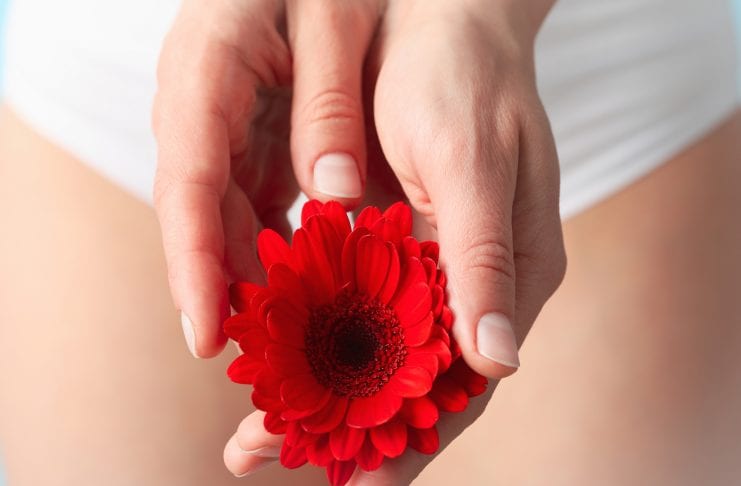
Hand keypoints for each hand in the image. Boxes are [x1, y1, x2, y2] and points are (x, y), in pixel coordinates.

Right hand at [153, 0, 380, 356]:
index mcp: (207, 68)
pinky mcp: (248, 137)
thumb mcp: (334, 17)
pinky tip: (307, 285)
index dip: (193, 262)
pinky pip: (251, 203)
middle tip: (259, 358)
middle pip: (200, 211)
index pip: (189, 180)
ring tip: (289, 338)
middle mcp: (200, 105)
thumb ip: (329, 100)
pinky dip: (274, 247)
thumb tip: (335, 196)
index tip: (205, 333)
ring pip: (224, 215)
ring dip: (250, 276)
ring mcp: (221, 125)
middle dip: (222, 286)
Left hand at [222, 0, 565, 482]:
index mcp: (511, 274)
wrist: (447, 17)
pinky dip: (321, 337)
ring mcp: (439, 266)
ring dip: (326, 389)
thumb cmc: (466, 79)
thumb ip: (486, 259)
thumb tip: (498, 359)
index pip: (464, 383)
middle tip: (264, 452)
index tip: (351, 481)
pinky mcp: (404, 243)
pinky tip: (277, 357)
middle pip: (418, 381)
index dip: (409, 437)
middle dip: (350, 426)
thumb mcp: (471, 160)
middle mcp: (477, 282)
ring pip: (385, 352)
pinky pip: (363, 307)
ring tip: (263, 426)